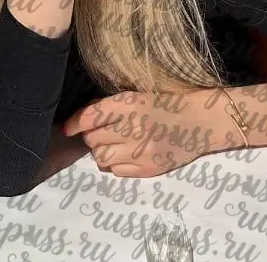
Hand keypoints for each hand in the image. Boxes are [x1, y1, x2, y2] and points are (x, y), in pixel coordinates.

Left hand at [62, 90, 236, 177]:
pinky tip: (126, 153)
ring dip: (102, 150)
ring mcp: (140, 152)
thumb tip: (83, 116)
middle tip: (104, 130)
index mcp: (130, 105)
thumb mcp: (137, 95)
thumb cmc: (166, 103)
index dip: (75, 123)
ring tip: (115, 143)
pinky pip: (115, 170)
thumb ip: (111, 106)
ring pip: (100, 157)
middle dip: (93, 135)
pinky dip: (115, 163)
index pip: (91, 117)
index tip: (67, 127)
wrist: (199, 122)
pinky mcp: (147, 169)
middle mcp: (133, 128)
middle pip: (93, 138)